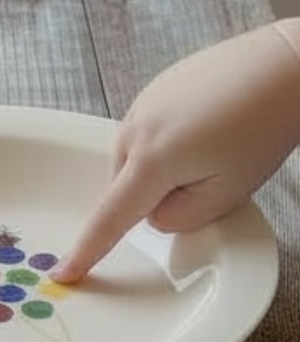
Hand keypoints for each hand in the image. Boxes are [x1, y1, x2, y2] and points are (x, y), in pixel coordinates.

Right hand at [52, 19, 299, 282]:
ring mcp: (141, 104)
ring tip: (216, 144)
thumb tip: (154, 213)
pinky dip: (170, 139)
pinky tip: (209, 124)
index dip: (87, 249)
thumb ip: (181, 217)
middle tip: (212, 173)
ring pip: (138, 159)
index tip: (64, 274)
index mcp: (151, 161)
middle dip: (159, 193)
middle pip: (129, 186)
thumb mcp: (230, 192)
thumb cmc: (263, 127)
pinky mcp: (154, 89)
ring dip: (165, 165)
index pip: (111, 217)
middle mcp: (134, 129)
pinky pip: (148, 132)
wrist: (283, 67)